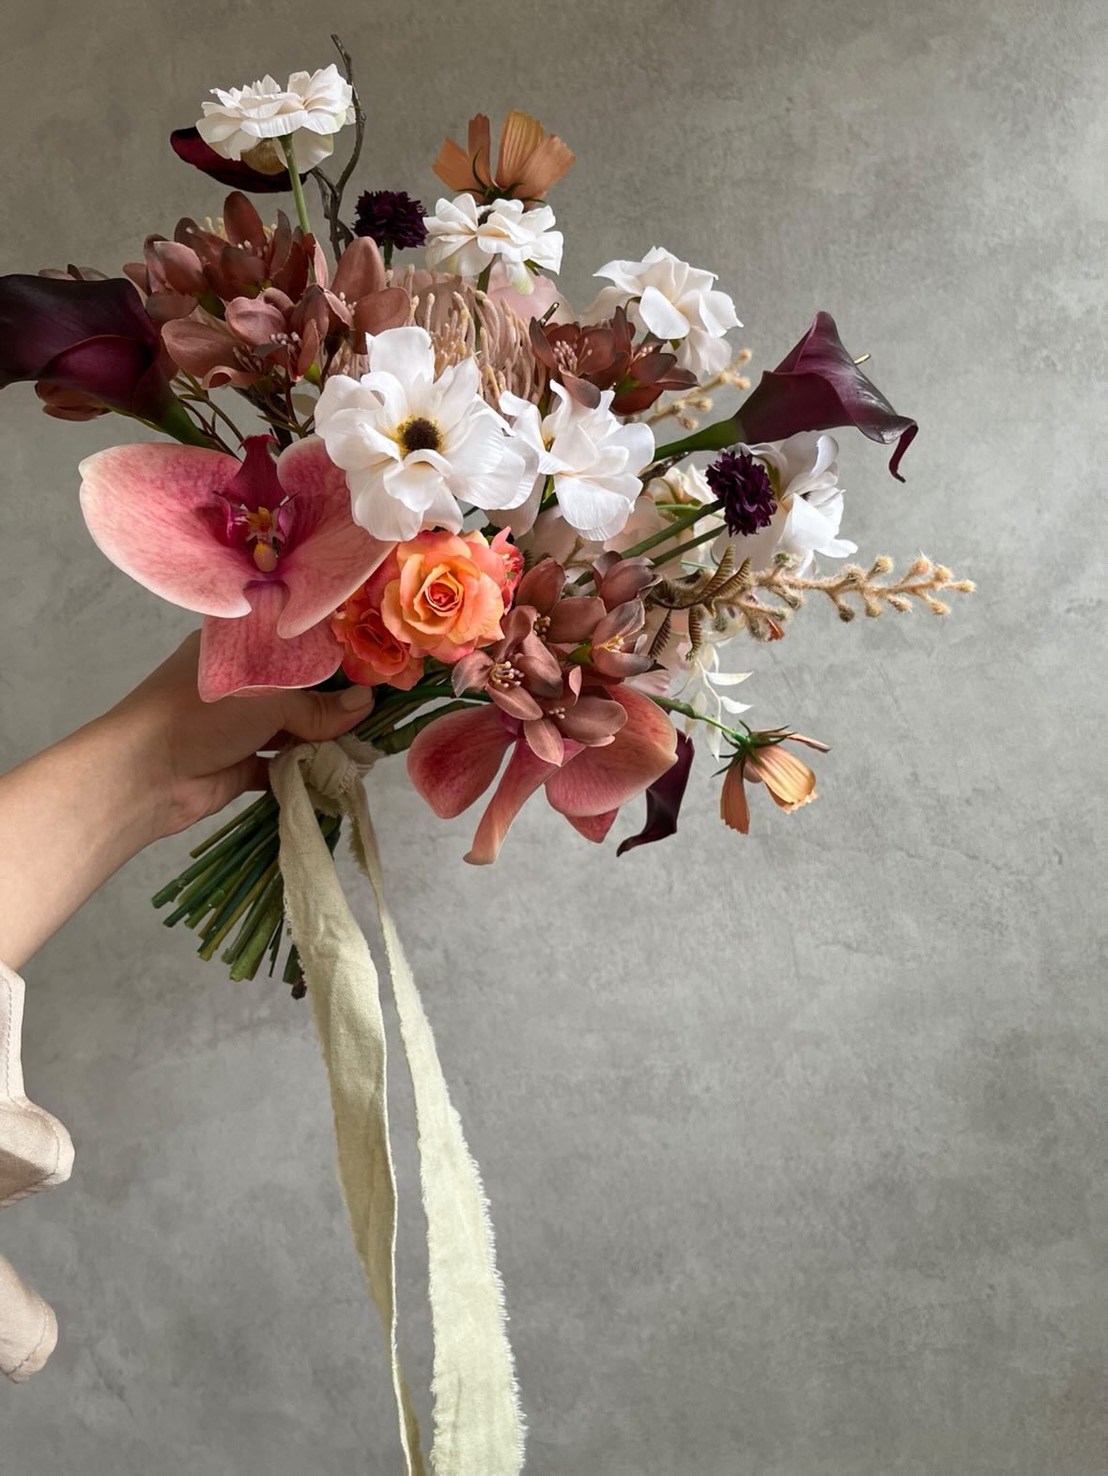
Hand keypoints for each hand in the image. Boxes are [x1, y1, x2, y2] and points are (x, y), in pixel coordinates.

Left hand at [107, 631, 375, 838]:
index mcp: (237, 647)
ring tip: (366, 743)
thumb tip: (366, 705)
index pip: (293, 643)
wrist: (144, 775)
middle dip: (335, 703)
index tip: (373, 663)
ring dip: (323, 739)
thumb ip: (319, 706)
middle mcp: (239, 682)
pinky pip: (283, 763)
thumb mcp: (269, 699)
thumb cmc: (201, 714)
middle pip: (298, 689)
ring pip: (293, 728)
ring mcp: (238, 724)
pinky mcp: (240, 763)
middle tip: (379, 709)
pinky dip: (306, 769)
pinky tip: (337, 771)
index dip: (332, 654)